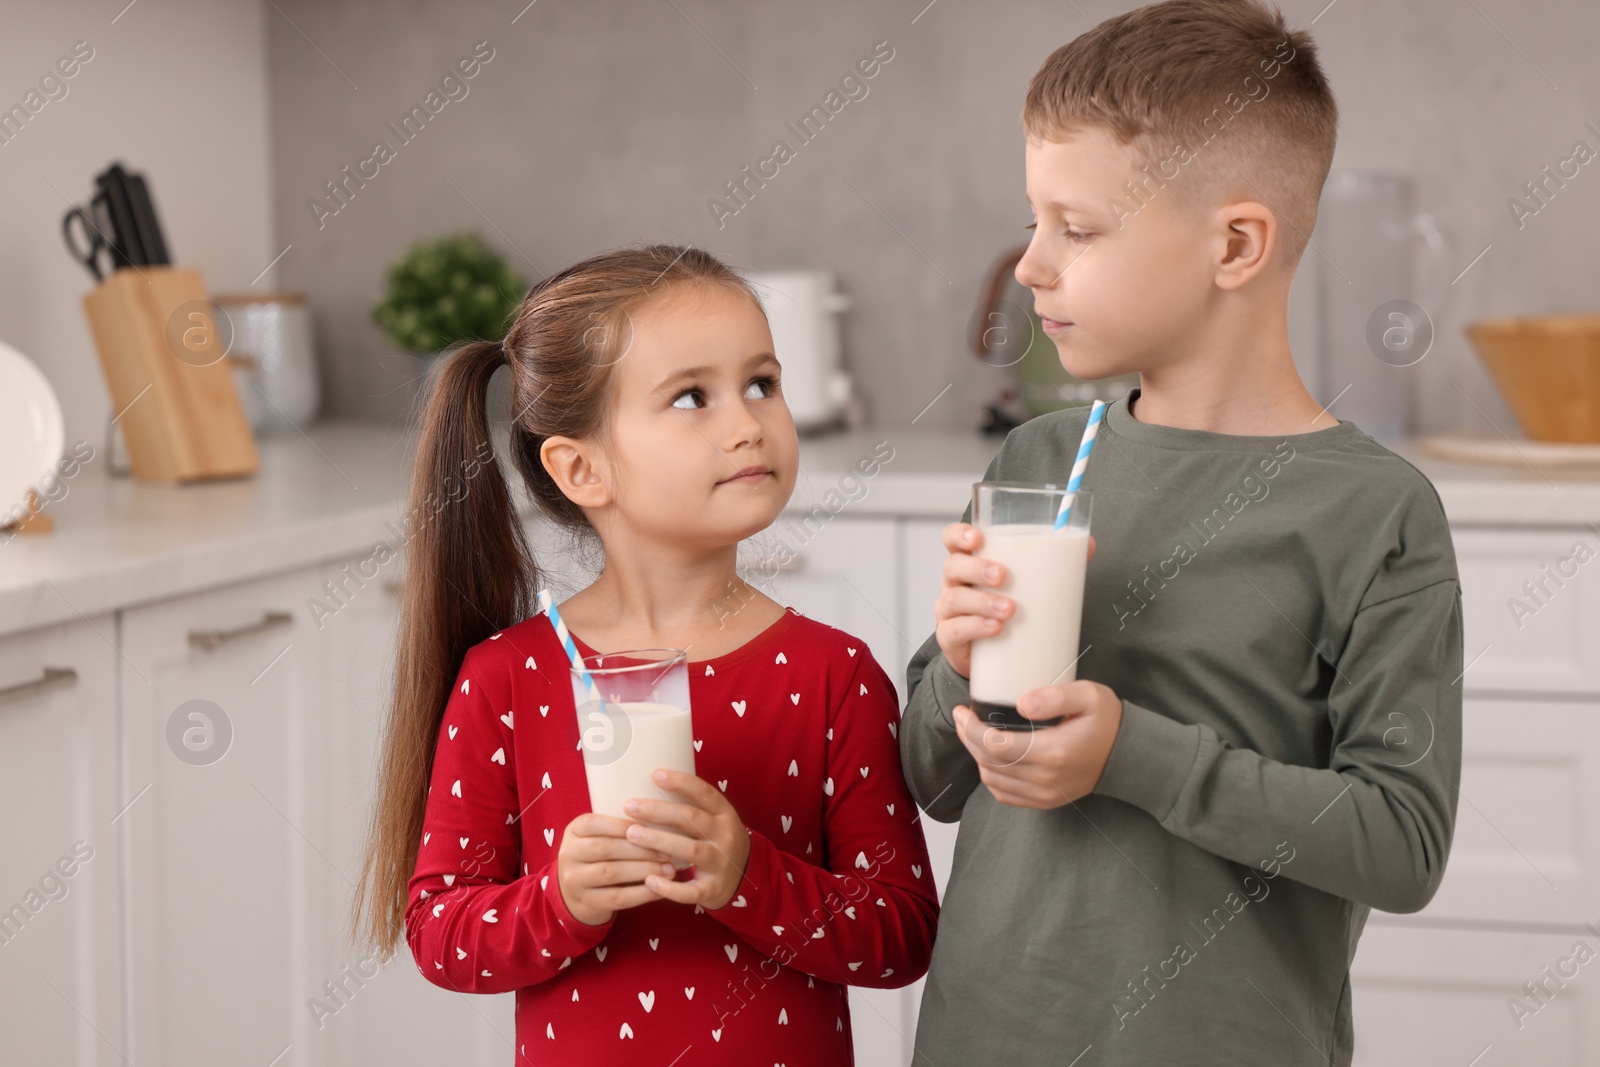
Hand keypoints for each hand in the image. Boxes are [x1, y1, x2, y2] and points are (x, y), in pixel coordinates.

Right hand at [555, 811, 677, 926]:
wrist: (574, 895)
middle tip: (667, 851)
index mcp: (574, 831)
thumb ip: (618, 829)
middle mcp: (569, 855)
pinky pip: (618, 898)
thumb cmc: (598, 857)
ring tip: (668, 869)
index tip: (650, 827)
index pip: (594, 823)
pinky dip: (642, 893)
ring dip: (644, 870)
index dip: (622, 825)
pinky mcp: (587, 903)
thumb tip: (659, 820)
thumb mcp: (597, 836)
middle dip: (640, 849)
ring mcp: (575, 881)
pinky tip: (660, 888)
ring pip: (612, 873)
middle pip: (606, 848)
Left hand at [621, 768, 751, 909]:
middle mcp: (725, 836)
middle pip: (692, 818)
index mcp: (724, 814)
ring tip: (631, 834)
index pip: (704, 793)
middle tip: (629, 806)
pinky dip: (670, 887)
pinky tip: (649, 881)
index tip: (655, 774)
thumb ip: (689, 807)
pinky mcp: (713, 889)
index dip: (681, 782)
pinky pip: (691, 890)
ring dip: (659, 841)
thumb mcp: (713, 819)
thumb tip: (647, 784)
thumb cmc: (715, 841)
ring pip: (690, 850)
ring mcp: (721, 863)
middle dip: (659, 811)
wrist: (744, 877)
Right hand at [934, 522, 1094, 677]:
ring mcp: (949, 611)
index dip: (960, 534)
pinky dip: (975, 628)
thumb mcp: (1026, 583)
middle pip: (953, 566)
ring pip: (954, 599)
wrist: (991, 655)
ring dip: (982, 602)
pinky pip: (955, 630)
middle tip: (1003, 575)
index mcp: (970, 562)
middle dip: (977, 568)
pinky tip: (995, 629)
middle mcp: (954, 583)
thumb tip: (1087, 543)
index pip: (952, 540)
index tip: (978, 537)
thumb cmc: (1006, 607)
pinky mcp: (951, 638)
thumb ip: (1054, 562)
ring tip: (1010, 609)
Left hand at [949, 680, 1123, 807]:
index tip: (963, 710)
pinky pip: (1004, 794)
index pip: (994, 745)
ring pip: (992, 779)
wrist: (1127, 755)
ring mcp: (1043, 794)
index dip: (971, 728)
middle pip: (988, 762)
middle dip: (968, 738)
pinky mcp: (1044, 801)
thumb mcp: (1089, 696)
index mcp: (1053, 752)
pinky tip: (990, 756)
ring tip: (974, 733)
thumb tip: (1021, 703)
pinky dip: (991, 776)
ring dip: (977, 756)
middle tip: (962, 717)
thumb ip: (1055, 696)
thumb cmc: (1107, 721)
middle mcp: (1045, 778)